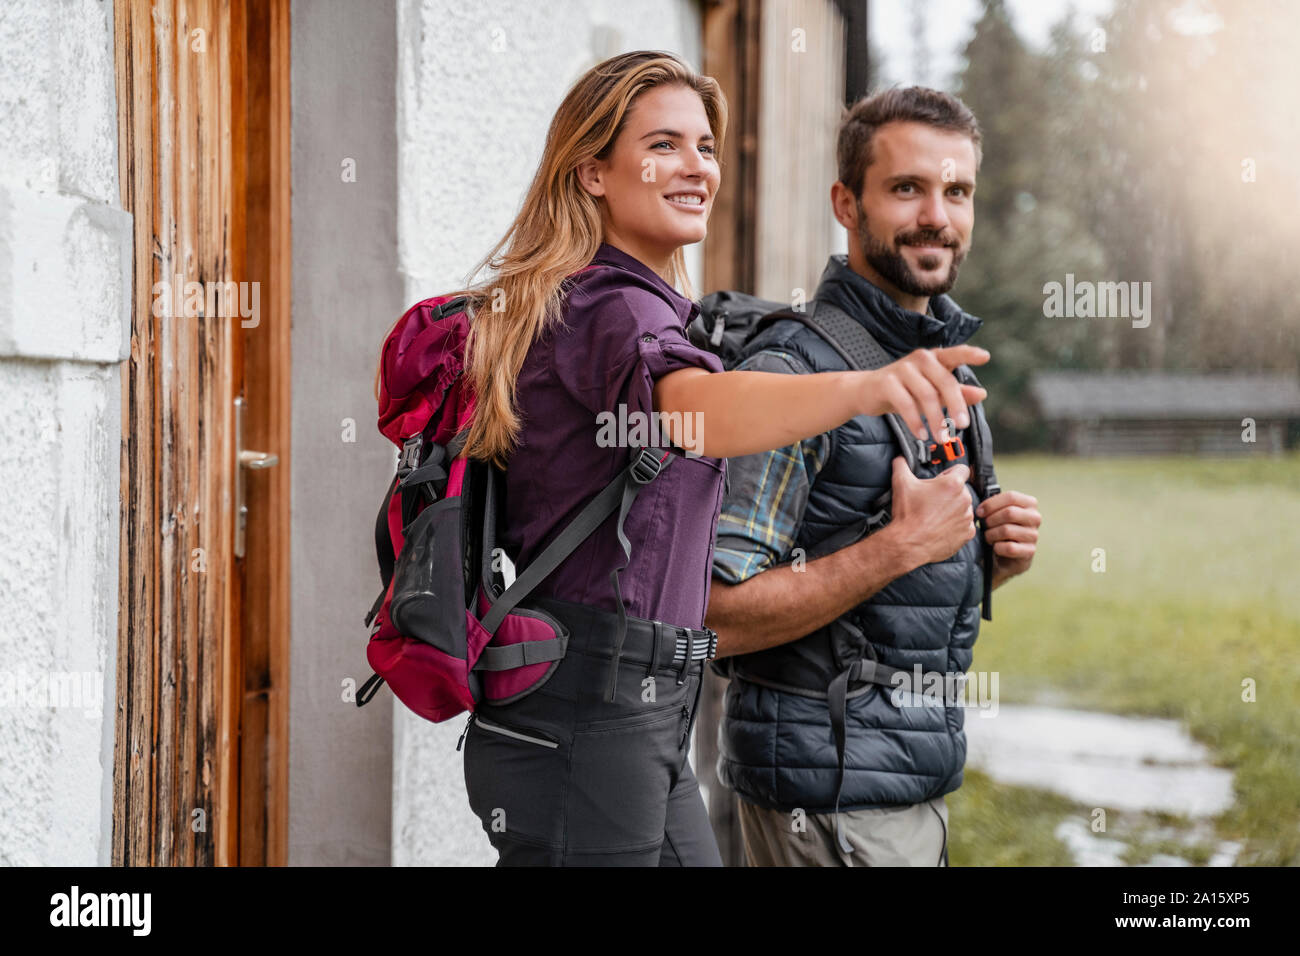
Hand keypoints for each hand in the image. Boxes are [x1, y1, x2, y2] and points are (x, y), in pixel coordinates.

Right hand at [857, 346, 988, 439]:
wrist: (866, 391)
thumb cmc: (905, 390)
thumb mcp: (933, 392)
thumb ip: (956, 393)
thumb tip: (982, 394)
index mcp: (934, 358)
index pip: (955, 353)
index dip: (969, 354)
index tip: (985, 357)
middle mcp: (920, 359)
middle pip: (944, 381)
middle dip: (956, 405)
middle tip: (962, 426)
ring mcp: (902, 369)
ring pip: (926, 395)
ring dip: (936, 419)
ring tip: (942, 438)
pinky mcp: (887, 382)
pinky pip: (905, 403)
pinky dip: (915, 422)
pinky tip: (921, 435)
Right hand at [887, 457, 975, 568]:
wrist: (908, 543)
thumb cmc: (908, 515)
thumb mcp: (901, 483)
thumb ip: (902, 464)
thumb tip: (901, 458)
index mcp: (952, 484)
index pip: (962, 469)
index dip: (950, 473)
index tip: (942, 480)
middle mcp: (964, 499)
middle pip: (962, 490)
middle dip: (949, 493)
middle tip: (933, 500)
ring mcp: (967, 517)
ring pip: (964, 507)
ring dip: (953, 509)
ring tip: (936, 515)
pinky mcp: (967, 533)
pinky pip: (966, 525)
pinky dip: (956, 525)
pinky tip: (941, 526)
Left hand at [976, 490, 1040, 584]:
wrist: (1001, 557)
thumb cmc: (996, 530)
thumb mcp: (995, 512)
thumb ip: (991, 500)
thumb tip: (972, 480)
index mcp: (1029, 504)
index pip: (1012, 496)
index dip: (992, 503)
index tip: (979, 511)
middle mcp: (1035, 518)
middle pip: (1009, 513)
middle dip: (990, 520)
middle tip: (983, 526)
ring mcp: (1034, 535)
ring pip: (1007, 530)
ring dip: (991, 535)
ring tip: (988, 537)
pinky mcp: (1030, 552)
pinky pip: (1010, 547)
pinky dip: (997, 547)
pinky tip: (995, 547)